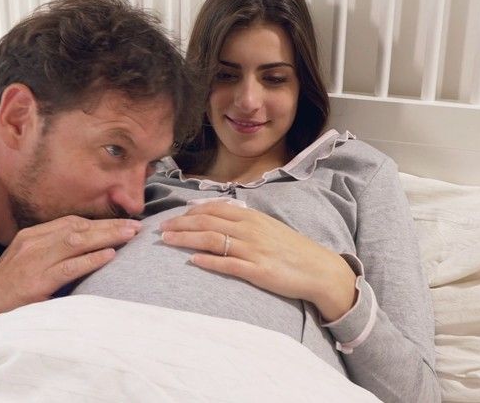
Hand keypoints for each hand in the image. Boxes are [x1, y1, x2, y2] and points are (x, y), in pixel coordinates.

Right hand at [0, 215, 140, 325]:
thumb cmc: (7, 292)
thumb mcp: (26, 263)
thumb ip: (50, 253)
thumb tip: (84, 248)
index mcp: (30, 236)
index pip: (70, 222)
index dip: (98, 222)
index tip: (122, 223)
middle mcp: (31, 243)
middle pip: (77, 228)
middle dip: (108, 226)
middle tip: (135, 227)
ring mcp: (33, 261)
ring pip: (76, 242)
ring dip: (106, 237)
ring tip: (128, 236)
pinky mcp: (36, 282)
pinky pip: (69, 267)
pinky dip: (91, 260)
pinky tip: (109, 256)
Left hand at [160, 202, 356, 320]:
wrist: (318, 269)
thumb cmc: (292, 249)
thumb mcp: (268, 227)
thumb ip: (244, 221)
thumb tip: (219, 216)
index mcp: (252, 217)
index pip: (214, 209)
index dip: (190, 212)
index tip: (173, 217)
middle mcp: (250, 230)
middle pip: (207, 222)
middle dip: (181, 224)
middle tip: (161, 228)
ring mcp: (253, 250)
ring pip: (212, 240)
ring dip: (186, 239)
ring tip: (167, 241)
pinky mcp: (257, 270)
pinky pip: (228, 264)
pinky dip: (208, 262)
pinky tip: (192, 262)